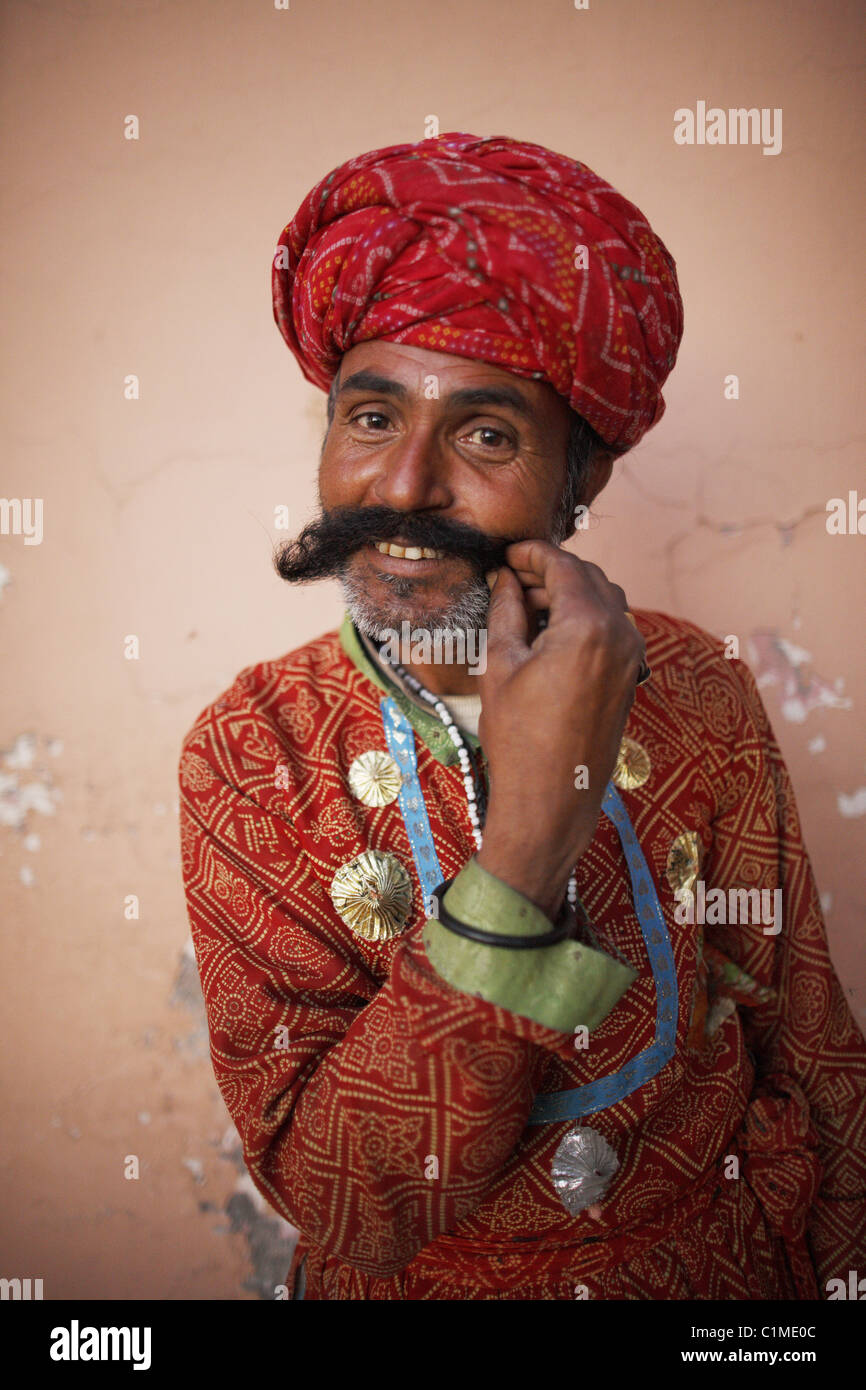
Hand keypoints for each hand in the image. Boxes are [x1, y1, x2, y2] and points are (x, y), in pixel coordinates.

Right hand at [476, 540, 644, 917]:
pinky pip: (612, 627)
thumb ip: (506, 612)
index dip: (532, 554)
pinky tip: (550, 632)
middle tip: (511, 578)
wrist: (552, 799)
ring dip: (569, 593)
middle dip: (550, 571)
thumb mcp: (501, 666)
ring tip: (526, 606)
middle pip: (588, 578)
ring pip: (604, 600)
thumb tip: (506, 580)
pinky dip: (584, 617)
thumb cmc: (519, 738)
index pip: (563, 566)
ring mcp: (632, 657)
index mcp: (588, 626)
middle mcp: (620, 635)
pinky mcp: (631, 676)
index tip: (506, 554)